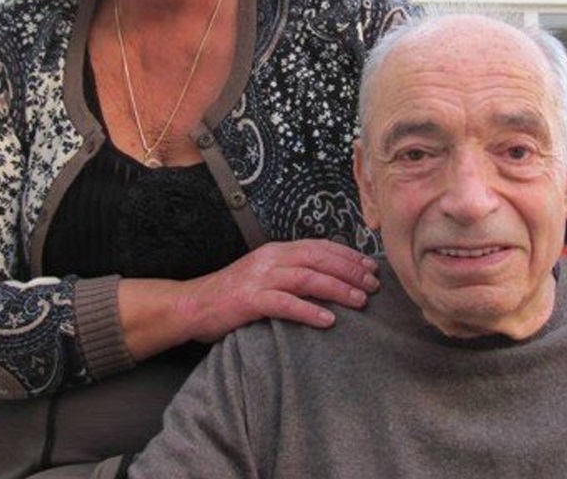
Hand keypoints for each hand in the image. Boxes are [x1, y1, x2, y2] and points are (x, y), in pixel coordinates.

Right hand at [179, 239, 379, 343]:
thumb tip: (330, 278)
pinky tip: (328, 320)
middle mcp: (271, 259)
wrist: (193, 305)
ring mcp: (260, 279)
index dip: (348, 255)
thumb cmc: (233, 294)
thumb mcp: (266, 274)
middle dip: (350, 270)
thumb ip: (292, 272)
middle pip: (319, 259)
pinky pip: (284, 304)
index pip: (320, 246)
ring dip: (338, 288)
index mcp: (277, 250)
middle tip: (373, 285)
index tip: (371, 266)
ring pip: (307, 278)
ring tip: (360, 300)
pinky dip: (309, 311)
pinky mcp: (249, 300)